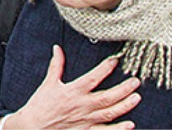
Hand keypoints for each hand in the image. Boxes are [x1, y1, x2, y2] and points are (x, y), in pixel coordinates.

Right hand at [3, 46, 140, 129]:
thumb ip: (56, 65)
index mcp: (72, 92)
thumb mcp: (48, 83)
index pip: (93, 78)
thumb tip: (57, 49)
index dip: (105, 69)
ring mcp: (86, 120)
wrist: (34, 127)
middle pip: (108, 97)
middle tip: (135, 81)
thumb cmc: (41, 105)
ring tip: (136, 97)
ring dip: (125, 105)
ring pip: (110, 113)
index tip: (115, 61)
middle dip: (124, 89)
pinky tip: (130, 124)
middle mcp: (82, 106)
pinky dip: (119, 129)